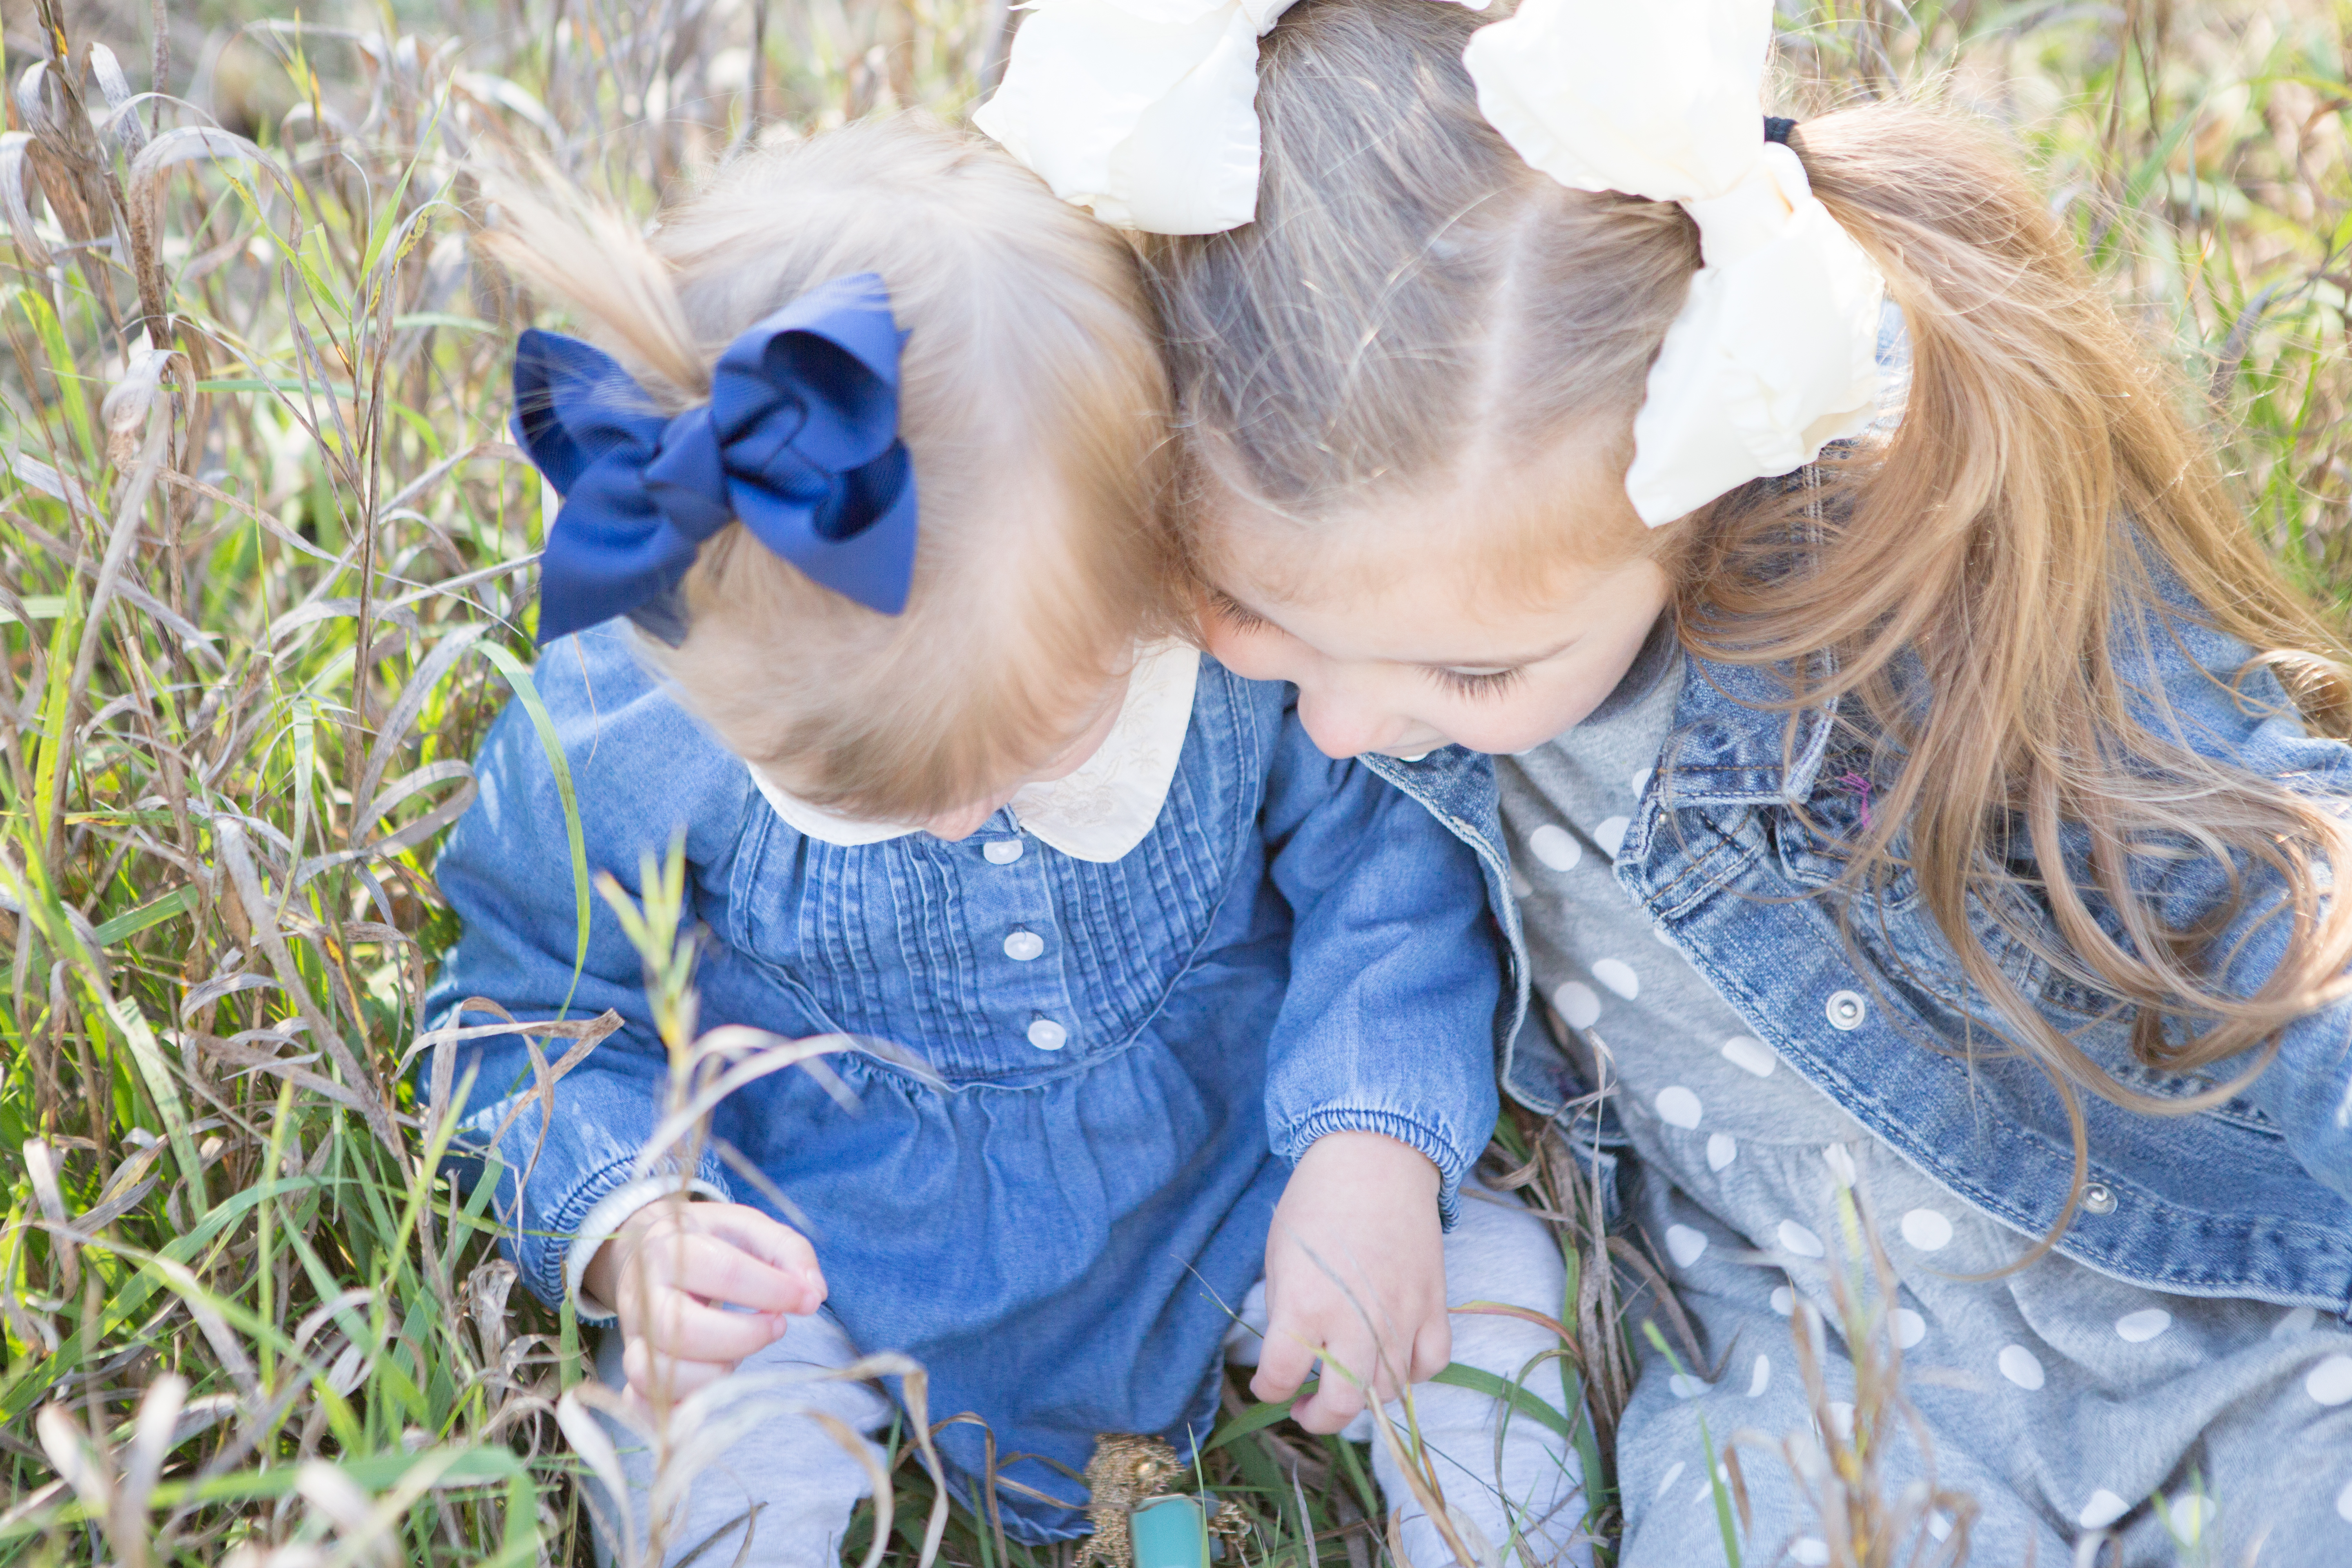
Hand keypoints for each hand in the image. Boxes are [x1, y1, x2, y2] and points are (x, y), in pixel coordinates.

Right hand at [579, 1199, 826, 1411]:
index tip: (807, 1300)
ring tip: (742, 1352)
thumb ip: (788, 1251)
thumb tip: (814, 1293)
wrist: (649, 1256)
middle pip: (683, 1331)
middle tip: (778, 1326)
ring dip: (717, 1374)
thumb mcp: (748, 1227)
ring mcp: (634, 1340)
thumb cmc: (709, 1243)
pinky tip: (715, 1389)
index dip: (773, 1290)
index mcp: (668, 1248)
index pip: (723, 1272)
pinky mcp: (631, 1374)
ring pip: (662, 1376)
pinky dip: (682, 1408)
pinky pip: (645, 1407)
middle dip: (745, 1337)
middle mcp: (642, 1297)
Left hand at [1252, 1132, 1449, 1434]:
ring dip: (1363, 1394)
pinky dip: (1412, 1371)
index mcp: (1304, 1304)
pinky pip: (1431, 1362)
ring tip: (1346, 1377)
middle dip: (1319, 1418)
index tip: (1269, 1383)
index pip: (1280, 1377)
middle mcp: (1354, 1320)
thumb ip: (1283, 1311)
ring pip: (1389, 1391)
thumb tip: (1293, 1352)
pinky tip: (1392, 1358)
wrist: (1375, 1157)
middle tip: (1307, 1406)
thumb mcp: (1278, 1256)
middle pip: (1342, 1405)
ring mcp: (1400, 1316)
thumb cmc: (1316, 1202)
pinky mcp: (1434, 1304)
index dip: (1268, 1388)